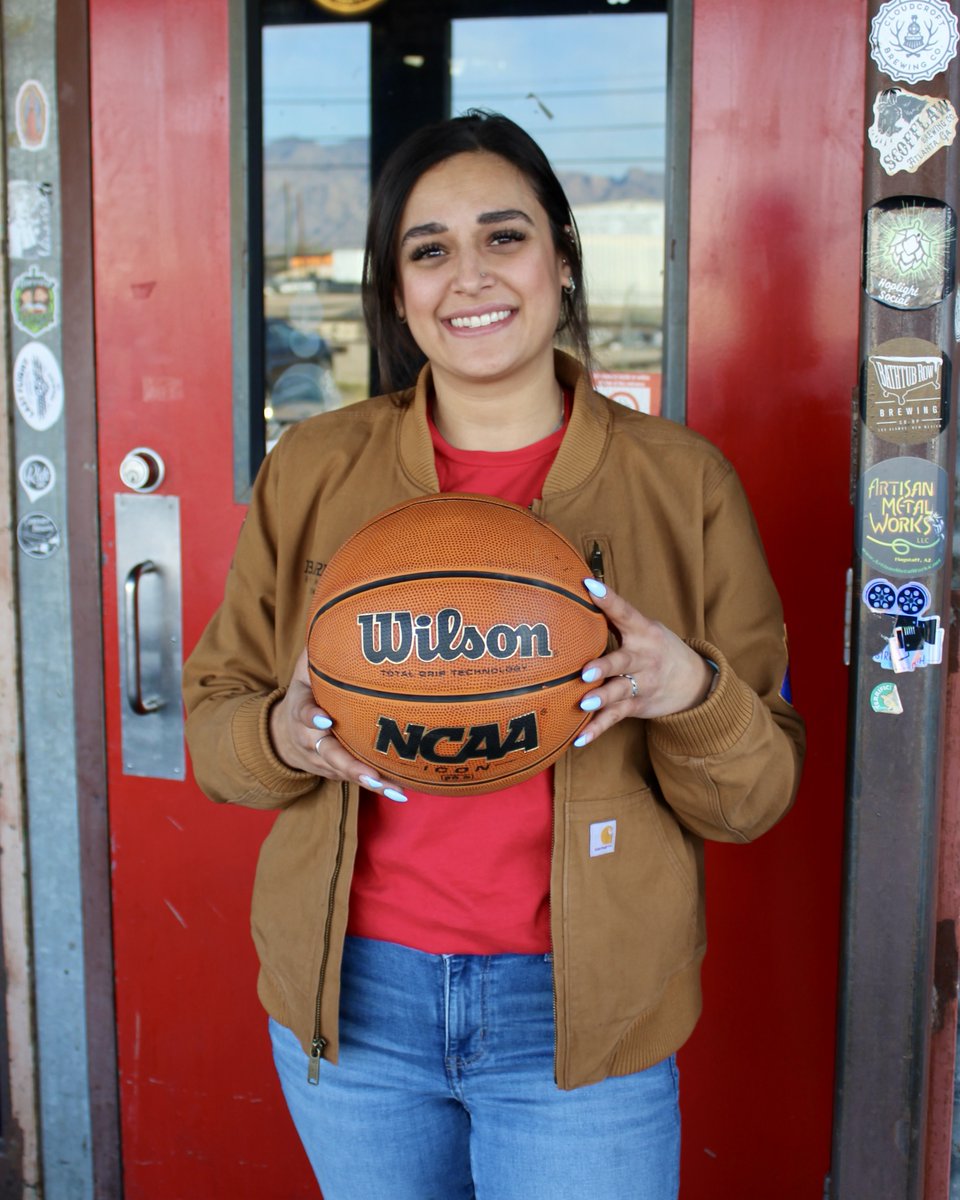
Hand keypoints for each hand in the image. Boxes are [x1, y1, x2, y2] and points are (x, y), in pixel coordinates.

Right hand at [268, 649, 408, 800]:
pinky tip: (400, 790)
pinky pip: (354, 779)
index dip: (312, 717)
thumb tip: (341, 615)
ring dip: (369, 782)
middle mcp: (309, 739)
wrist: (283, 734)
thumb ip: (319, 650)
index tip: (326, 719)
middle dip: (350, 766)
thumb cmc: (305, 693)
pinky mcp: (334, 773)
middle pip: (328, 754)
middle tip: (372, 775)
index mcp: (299, 709)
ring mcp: (321, 759)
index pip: (302, 712)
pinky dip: (376, 786)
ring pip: (344, 773)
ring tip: (394, 790)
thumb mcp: (304, 670)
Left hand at [574, 579, 714, 746]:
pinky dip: (598, 729)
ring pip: (619, 692)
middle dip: (605, 666)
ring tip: (584, 703)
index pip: (625, 612)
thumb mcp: (645, 628)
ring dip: (602, 698)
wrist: (693, 682)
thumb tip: (577, 595)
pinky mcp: (637, 705)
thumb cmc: (657, 648)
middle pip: (623, 661)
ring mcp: (642, 684)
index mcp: (644, 632)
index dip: (608, 599)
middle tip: (586, 670)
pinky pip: (615, 717)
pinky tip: (579, 739)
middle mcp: (644, 658)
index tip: (589, 586)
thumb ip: (615, 618)